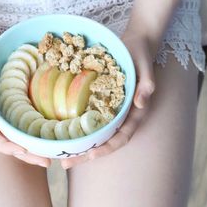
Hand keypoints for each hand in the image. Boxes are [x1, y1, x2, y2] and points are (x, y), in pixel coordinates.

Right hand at [0, 31, 51, 167]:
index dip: (9, 148)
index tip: (25, 151)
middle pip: (9, 143)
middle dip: (27, 155)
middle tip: (47, 162)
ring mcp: (3, 113)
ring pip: (18, 136)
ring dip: (33, 147)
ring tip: (51, 154)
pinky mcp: (12, 105)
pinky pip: (23, 122)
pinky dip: (34, 130)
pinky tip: (49, 133)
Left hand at [60, 31, 155, 169]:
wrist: (135, 43)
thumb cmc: (140, 54)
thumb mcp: (145, 66)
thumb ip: (146, 85)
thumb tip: (142, 104)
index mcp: (135, 112)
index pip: (122, 137)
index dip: (107, 147)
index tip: (91, 155)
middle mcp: (123, 116)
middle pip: (105, 141)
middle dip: (86, 155)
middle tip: (64, 163)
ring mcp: (112, 111)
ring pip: (97, 135)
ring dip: (80, 147)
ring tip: (60, 156)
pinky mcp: (102, 104)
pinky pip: (91, 121)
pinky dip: (79, 130)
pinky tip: (63, 134)